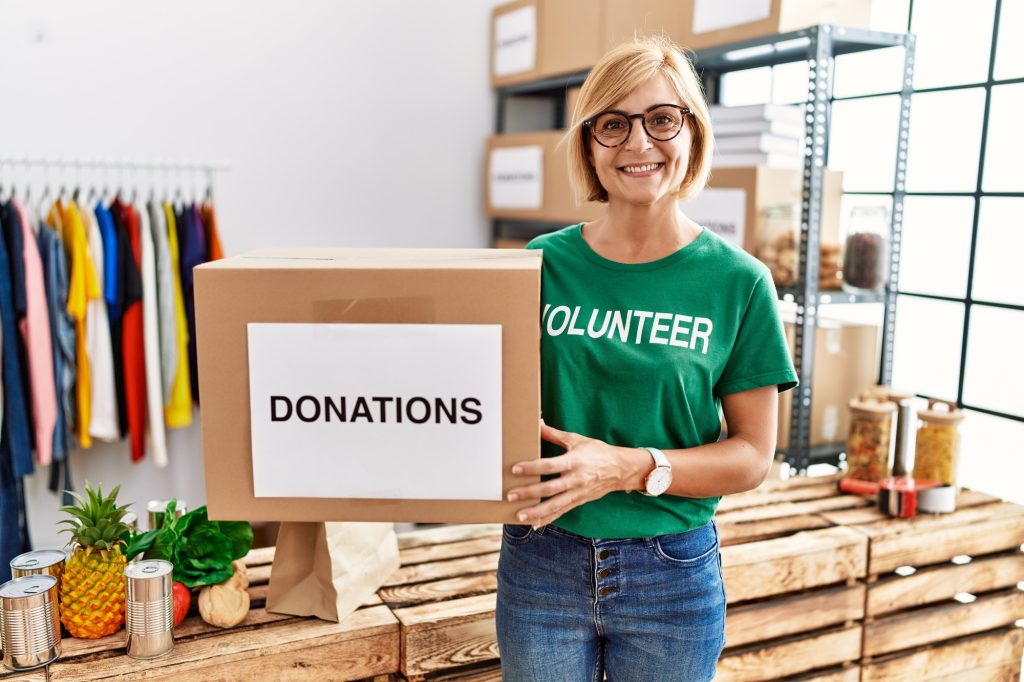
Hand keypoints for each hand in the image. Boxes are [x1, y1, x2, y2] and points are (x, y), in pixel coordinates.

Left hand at [506, 421, 648, 528]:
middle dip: (529, 493)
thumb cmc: (598, 452)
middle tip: (511, 495)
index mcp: (574, 461)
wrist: (621, 469)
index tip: (516, 469)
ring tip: (519, 515)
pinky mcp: (579, 501)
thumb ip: (555, 434)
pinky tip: (535, 524)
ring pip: (555, 505)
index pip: (549, 466)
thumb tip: (538, 423)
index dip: (532, 468)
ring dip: (536, 511)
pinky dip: (548, 519)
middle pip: (549, 488)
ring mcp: (578, 493)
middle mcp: (576, 479)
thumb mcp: (577, 440)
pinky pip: (561, 512)